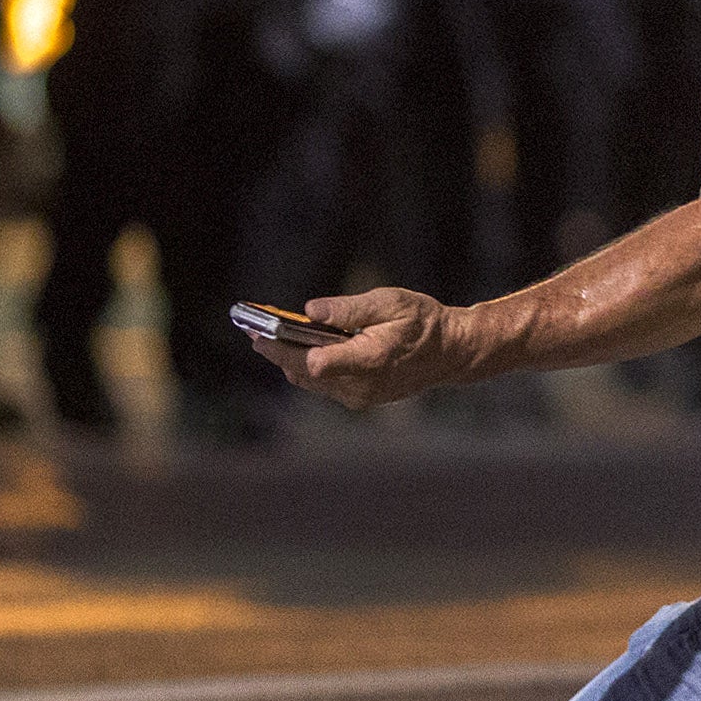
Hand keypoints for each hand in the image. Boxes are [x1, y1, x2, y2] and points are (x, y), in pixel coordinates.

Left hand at [253, 287, 466, 411]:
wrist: (450, 353)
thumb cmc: (422, 323)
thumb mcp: (390, 303)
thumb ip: (349, 309)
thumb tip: (310, 310)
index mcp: (370, 360)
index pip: (318, 363)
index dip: (286, 349)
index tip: (262, 333)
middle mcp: (361, 386)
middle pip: (304, 372)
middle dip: (275, 351)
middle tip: (250, 330)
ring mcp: (359, 396)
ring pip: (309, 380)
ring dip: (286, 360)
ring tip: (263, 337)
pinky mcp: (358, 398)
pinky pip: (321, 384)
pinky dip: (304, 367)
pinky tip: (292, 349)